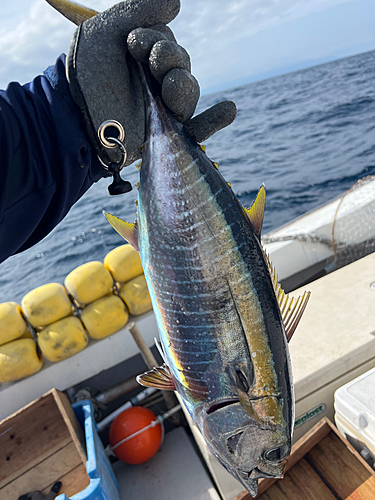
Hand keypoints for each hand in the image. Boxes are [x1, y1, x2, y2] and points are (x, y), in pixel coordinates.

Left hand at [65, 0, 236, 168]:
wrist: (71, 118)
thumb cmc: (84, 74)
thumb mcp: (102, 31)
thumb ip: (137, 10)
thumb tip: (177, 2)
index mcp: (145, 55)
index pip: (164, 41)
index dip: (154, 38)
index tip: (132, 42)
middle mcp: (157, 79)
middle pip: (181, 64)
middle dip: (169, 58)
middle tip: (150, 61)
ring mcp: (163, 107)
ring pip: (188, 92)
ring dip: (183, 86)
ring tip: (169, 85)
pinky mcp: (165, 134)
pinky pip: (197, 129)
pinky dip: (213, 121)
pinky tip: (228, 110)